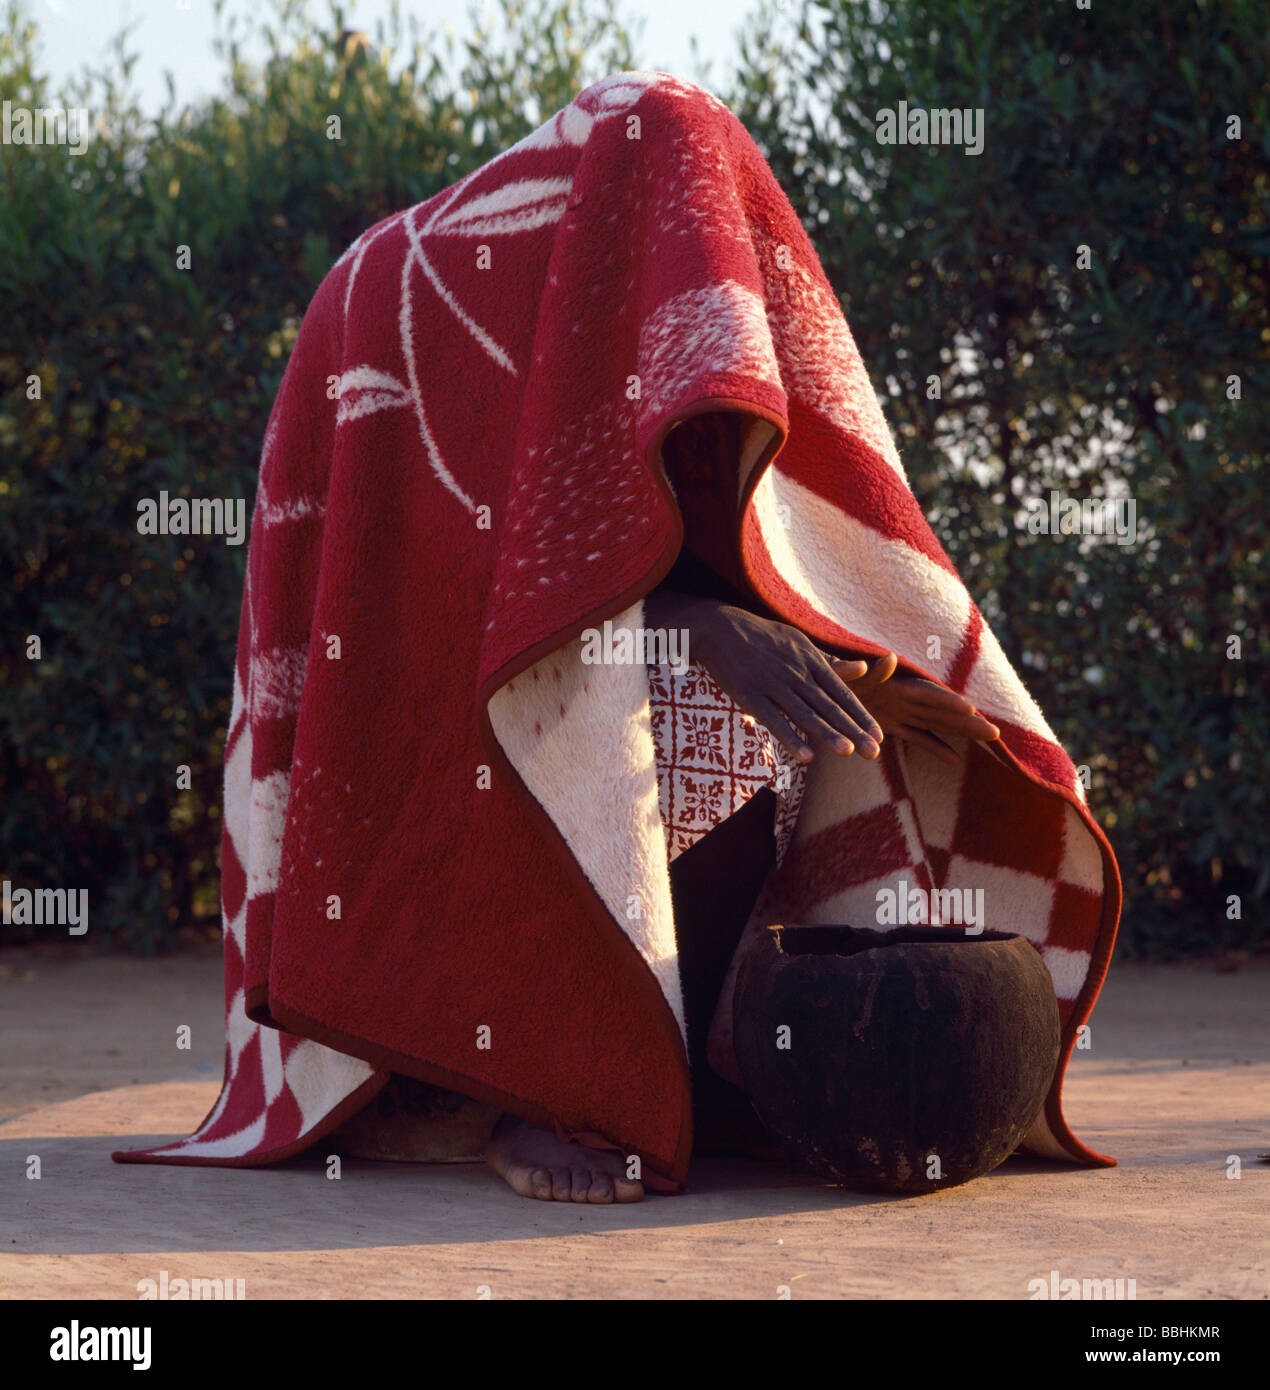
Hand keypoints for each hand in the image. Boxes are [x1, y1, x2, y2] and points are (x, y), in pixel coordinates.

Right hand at [643, 589, 883, 762]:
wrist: (721, 629)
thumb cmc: (765, 638)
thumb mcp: (800, 643)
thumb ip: (830, 662)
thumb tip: (863, 668)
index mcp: (811, 661)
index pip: (842, 694)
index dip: (860, 716)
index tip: (878, 736)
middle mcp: (796, 673)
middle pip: (829, 706)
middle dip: (853, 730)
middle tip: (873, 753)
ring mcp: (773, 684)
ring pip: (805, 713)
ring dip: (827, 734)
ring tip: (847, 752)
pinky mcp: (750, 695)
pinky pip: (773, 719)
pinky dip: (790, 737)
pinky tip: (805, 756)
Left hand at [834, 651, 999, 765]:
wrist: (808, 680)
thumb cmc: (820, 675)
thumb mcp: (836, 672)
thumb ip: (861, 668)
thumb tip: (889, 658)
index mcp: (889, 686)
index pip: (925, 695)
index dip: (947, 702)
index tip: (971, 710)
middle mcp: (898, 698)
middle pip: (940, 711)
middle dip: (967, 721)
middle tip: (997, 734)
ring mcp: (896, 712)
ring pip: (935, 724)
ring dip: (961, 732)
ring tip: (991, 740)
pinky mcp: (887, 724)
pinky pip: (915, 737)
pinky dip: (934, 746)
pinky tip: (954, 760)